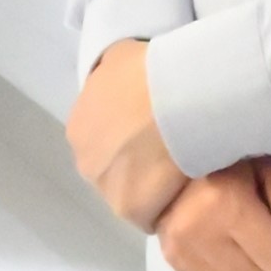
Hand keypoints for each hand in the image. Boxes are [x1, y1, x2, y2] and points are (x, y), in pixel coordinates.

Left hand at [66, 39, 183, 229]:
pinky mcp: (130, 207)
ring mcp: (104, 186)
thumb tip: (124, 82)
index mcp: (80, 124)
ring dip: (154, 188)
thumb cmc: (152, 70)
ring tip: (188, 171)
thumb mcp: (123, 56)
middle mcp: (85, 158)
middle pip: (114, 170)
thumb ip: (115, 75)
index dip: (133, 139)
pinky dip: (169, 205)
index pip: (104, 141)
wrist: (178, 96)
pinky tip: (190, 187)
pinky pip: (151, 214)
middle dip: (140, 164)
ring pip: (131, 194)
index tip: (158, 133)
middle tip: (175, 152)